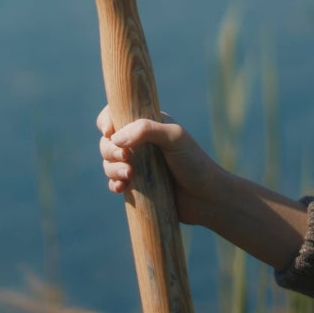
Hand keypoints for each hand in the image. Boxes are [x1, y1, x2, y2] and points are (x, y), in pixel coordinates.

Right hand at [96, 107, 230, 226]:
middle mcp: (141, 143)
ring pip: (109, 162)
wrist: (206, 198)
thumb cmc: (194, 163)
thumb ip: (147, 130)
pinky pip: (114, 182)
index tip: (109, 131)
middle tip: (125, 157)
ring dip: (112, 168)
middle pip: (109, 141)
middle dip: (110, 149)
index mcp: (149, 125)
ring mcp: (138, 164)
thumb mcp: (175, 138)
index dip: (107, 121)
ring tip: (130, 175)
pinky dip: (114, 183)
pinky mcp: (137, 185)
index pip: (118, 114)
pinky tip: (122, 188)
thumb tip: (116, 138)